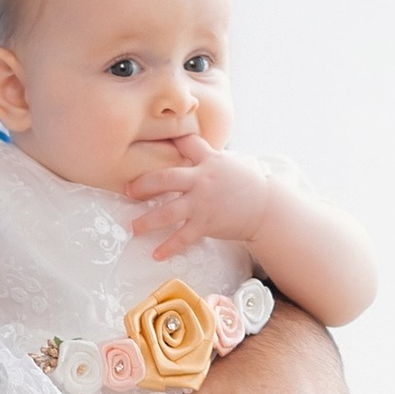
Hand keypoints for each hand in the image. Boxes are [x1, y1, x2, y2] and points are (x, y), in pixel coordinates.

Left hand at [123, 135, 270, 261]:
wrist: (266, 206)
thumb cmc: (247, 184)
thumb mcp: (227, 163)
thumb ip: (205, 157)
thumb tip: (187, 147)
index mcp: (208, 161)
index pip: (186, 143)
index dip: (170, 140)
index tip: (147, 142)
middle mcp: (202, 180)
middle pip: (165, 178)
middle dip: (143, 185)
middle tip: (127, 190)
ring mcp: (203, 203)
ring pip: (168, 212)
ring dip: (148, 221)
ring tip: (134, 228)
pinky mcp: (207, 223)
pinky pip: (183, 237)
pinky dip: (169, 247)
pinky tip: (157, 254)